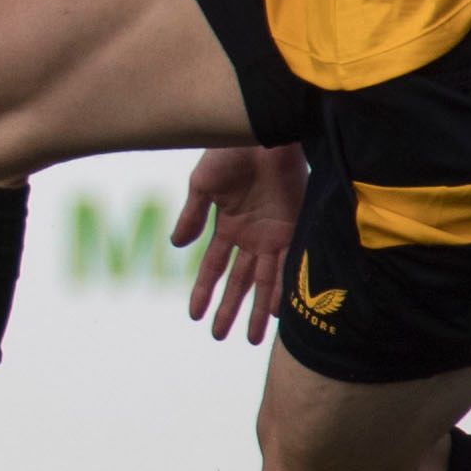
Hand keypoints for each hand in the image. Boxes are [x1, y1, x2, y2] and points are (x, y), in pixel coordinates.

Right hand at [173, 142, 305, 343]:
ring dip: (256, 310)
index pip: (212, 268)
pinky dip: (282, 289)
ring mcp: (274, 235)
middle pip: (238, 282)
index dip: (203, 291)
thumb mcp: (202, 186)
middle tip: (221, 338)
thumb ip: (192, 217)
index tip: (194, 316)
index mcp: (226, 227)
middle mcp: (251, 237)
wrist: (264, 133)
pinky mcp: (294, 228)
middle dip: (229, 310)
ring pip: (264, 281)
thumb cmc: (229, 153)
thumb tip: (176, 245)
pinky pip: (287, 265)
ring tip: (252, 338)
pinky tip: (276, 312)